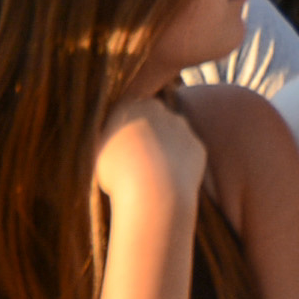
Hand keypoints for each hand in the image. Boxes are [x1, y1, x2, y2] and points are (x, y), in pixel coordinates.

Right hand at [93, 91, 208, 223]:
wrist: (153, 191)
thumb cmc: (119, 174)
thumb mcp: (102, 153)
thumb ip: (114, 140)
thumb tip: (120, 143)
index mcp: (130, 106)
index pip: (131, 107)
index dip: (129, 127)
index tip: (126, 145)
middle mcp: (158, 110)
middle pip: (155, 117)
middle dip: (152, 133)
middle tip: (142, 160)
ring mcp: (181, 127)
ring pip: (175, 135)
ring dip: (169, 149)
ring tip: (156, 176)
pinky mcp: (197, 146)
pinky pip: (188, 154)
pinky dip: (182, 166)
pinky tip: (171, 182)